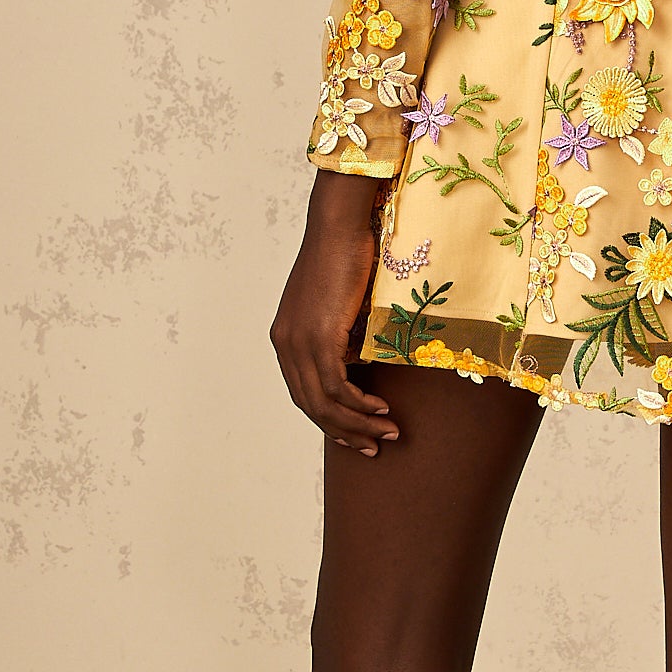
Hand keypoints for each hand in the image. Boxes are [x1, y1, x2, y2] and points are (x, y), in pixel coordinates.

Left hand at [270, 172, 401, 455]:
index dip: (329, 419)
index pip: (303, 393)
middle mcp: (285, 344)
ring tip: (386, 433)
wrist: (338, 226)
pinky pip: (335, 385)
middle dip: (343, 431)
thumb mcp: (338, 304)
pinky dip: (358, 404)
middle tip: (373, 446)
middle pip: (310, 405)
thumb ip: (341, 335)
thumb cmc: (345, 255)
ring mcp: (298, 341)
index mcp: (286, 338)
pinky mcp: (317, 336)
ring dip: (356, 423)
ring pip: (322, 402)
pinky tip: (379, 409)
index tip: (357, 434)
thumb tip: (359, 363)